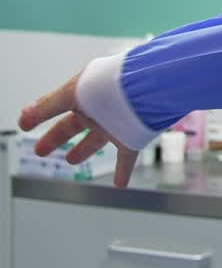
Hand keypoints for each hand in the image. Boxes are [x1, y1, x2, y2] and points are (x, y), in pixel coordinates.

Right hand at [19, 74, 139, 187]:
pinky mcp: (133, 137)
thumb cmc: (113, 83)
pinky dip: (123, 171)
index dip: (39, 114)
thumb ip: (48, 106)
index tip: (25, 124)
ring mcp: (117, 123)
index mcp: (85, 95)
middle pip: (73, 126)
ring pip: (97, 140)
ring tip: (72, 160)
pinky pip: (127, 158)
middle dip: (56, 137)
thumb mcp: (73, 92)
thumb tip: (25, 115)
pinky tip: (120, 184)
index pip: (57, 106)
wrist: (150, 86)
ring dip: (84, 150)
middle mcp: (100, 109)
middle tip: (41, 150)